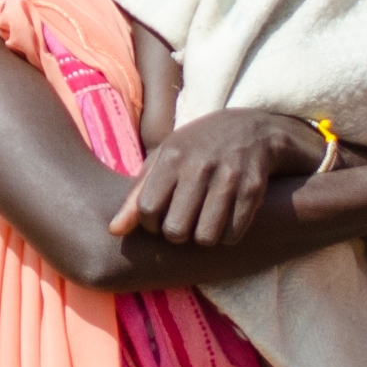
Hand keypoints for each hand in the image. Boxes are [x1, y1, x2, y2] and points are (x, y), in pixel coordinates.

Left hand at [113, 106, 323, 250]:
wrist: (252, 129)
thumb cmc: (198, 148)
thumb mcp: (165, 159)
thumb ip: (137, 195)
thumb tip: (113, 231)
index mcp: (172, 156)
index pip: (147, 210)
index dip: (149, 224)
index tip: (159, 218)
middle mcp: (199, 165)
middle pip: (175, 231)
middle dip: (177, 235)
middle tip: (183, 223)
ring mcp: (228, 177)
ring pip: (205, 238)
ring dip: (203, 238)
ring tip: (204, 223)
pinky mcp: (252, 189)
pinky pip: (233, 235)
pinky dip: (228, 235)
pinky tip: (226, 220)